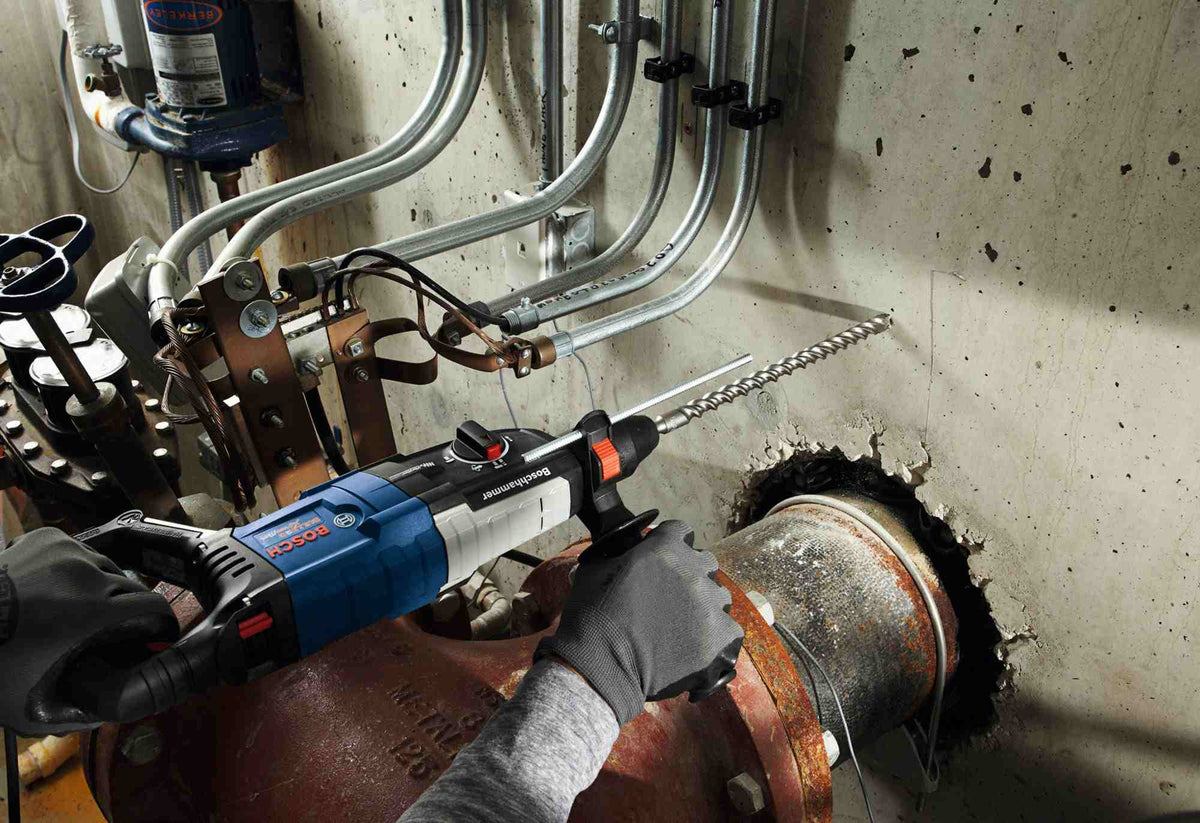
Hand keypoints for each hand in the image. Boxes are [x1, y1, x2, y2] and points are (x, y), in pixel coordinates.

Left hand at [0, 527, 177, 735]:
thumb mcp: (31, 707)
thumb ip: (78, 716)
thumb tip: (109, 714)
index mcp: (94, 611)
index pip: (155, 608)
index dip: (159, 625)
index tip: (156, 635)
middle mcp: (88, 574)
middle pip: (133, 588)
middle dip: (128, 610)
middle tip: (110, 629)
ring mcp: (68, 550)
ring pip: (106, 567)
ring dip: (100, 587)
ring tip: (77, 608)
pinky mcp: (49, 538)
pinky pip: (79, 551)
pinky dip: (74, 568)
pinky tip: (57, 587)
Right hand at [535, 520, 743, 723]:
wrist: (601, 666)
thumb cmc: (593, 618)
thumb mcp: (595, 569)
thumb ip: (621, 552)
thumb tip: (628, 549)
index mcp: (665, 548)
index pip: (681, 532)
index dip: (670, 546)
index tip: (664, 562)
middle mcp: (693, 570)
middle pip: (705, 563)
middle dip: (690, 575)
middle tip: (671, 599)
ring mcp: (709, 604)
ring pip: (719, 597)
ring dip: (704, 607)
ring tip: (682, 628)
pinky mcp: (721, 638)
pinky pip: (730, 631)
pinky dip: (716, 640)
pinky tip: (695, 648)